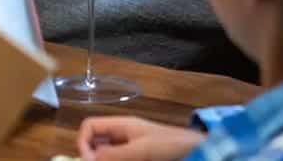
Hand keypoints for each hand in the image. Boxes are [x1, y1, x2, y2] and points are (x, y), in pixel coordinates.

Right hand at [77, 116, 205, 160]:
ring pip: (107, 156)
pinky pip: (120, 160)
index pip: (90, 127)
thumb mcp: (141, 150)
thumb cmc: (171, 145)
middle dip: (93, 157)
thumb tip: (89, 160)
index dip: (83, 143)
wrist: (200, 152)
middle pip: (96, 144)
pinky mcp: (140, 159)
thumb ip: (114, 154)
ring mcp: (131, 149)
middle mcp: (123, 135)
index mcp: (121, 125)